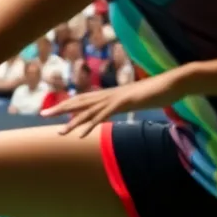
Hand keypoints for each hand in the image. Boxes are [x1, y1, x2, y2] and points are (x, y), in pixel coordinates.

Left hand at [42, 71, 185, 136]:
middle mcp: (109, 94)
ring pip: (89, 111)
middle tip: (42, 114)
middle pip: (80, 102)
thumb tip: (120, 106)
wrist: (173, 83)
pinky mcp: (124, 103)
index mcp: (110, 94)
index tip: (53, 110)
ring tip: (60, 132)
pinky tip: (82, 134)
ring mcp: (116, 98)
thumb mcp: (136, 99)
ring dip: (73, 122)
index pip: (84, 99)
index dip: (68, 104)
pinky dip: (92, 124)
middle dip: (60, 109)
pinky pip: (104, 115)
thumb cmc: (157, 91)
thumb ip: (126, 102)